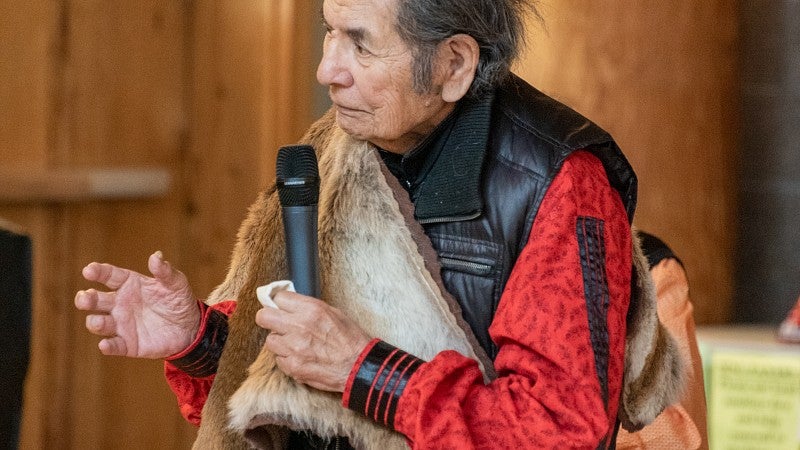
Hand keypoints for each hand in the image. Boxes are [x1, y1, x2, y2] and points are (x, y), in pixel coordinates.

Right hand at [74, 251, 200, 358]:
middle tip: (86, 297)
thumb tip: (156, 256)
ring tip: (99, 321)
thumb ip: (165, 271)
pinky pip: (113, 346)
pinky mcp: (127, 344)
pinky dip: (108, 346)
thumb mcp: (176, 283)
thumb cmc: (179, 301)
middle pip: (95, 300)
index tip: (89, 270)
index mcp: (129, 284)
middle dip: (86, 299)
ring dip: (95, 322)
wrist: (190, 328)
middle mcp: (119, 303)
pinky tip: (105, 345)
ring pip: (98, 323)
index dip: (97, 272)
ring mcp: (121, 324)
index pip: (109, 275)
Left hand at [255, 291, 371, 391]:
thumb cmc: (349, 339)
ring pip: (270, 340)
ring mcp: (293, 348)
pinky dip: (286, 358)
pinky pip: (278, 359)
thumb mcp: (333, 312)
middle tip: (278, 323)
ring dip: (279, 341)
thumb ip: (308, 308)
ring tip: (294, 344)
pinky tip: (300, 357)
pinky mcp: (292, 366)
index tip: (281, 307)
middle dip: (269, 319)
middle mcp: (299, 326)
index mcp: (311, 309)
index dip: (279, 303)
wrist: (358, 366)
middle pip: (263, 317)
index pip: (278, 297)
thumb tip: (289, 305)